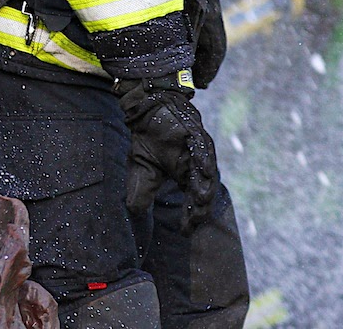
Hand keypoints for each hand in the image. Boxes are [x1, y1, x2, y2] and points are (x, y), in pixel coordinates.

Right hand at [114, 74, 219, 228]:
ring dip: (203, 187)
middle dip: (198, 208)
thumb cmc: (148, 141)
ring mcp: (199, 150)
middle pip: (204, 191)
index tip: (184, 232)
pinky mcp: (197, 134)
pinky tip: (200, 170)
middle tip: (193, 221)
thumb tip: (136, 213)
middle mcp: (196, 165)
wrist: (148, 111)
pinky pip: (203, 148)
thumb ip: (142, 193)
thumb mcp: (142, 172)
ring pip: (206, 172)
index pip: (193, 201)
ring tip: (199, 202)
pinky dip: (202, 159)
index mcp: (186, 176)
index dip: (190, 217)